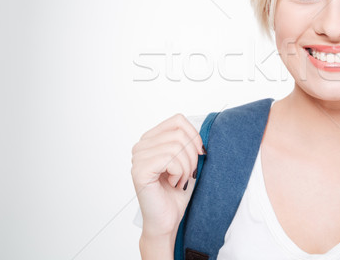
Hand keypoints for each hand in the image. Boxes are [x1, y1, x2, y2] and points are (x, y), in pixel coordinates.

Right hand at [131, 114, 204, 238]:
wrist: (167, 220)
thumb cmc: (176, 192)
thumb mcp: (187, 160)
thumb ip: (189, 142)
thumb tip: (202, 130)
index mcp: (151, 139)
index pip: (178, 120)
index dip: (194, 135)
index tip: (200, 153)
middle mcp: (141, 146)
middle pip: (179, 133)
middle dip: (192, 155)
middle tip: (188, 173)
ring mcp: (138, 158)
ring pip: (176, 146)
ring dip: (186, 167)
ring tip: (180, 180)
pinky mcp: (139, 171)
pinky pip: (170, 159)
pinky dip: (179, 172)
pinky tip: (173, 183)